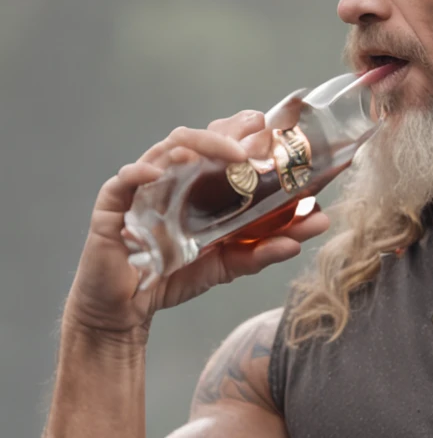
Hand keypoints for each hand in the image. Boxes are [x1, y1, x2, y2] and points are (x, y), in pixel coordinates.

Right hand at [65, 108, 330, 336]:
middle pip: (196, 139)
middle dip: (226, 133)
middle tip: (256, 135)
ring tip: (230, 154)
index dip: (240, 131)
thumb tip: (316, 225)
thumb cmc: (172, 276)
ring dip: (199, 146)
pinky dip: (141, 172)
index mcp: (196, 186)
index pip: (218, 146)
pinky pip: (123, 180)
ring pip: (167, 150)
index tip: (269, 126)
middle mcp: (171, 179)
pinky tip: (159, 174)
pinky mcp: (112, 206)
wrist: (126, 311)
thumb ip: (267, 247)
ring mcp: (141, 188)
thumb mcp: (229, 263)